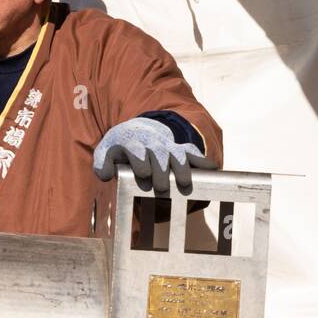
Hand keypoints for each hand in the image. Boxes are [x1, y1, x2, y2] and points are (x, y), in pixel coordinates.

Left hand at [92, 117, 216, 195]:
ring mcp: (168, 147)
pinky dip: (203, 162)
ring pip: (178, 155)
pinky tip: (213, 170)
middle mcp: (153, 144)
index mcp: (134, 143)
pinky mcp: (180, 150)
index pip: (138, 151)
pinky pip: (194, 153)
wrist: (137, 130)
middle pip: (160, 156)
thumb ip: (103, 163)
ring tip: (184, 183)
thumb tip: (105, 174)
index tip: (143, 174)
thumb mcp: (106, 152)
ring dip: (182, 168)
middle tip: (162, 187)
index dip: (141, 161)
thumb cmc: (120, 147)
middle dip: (162, 171)